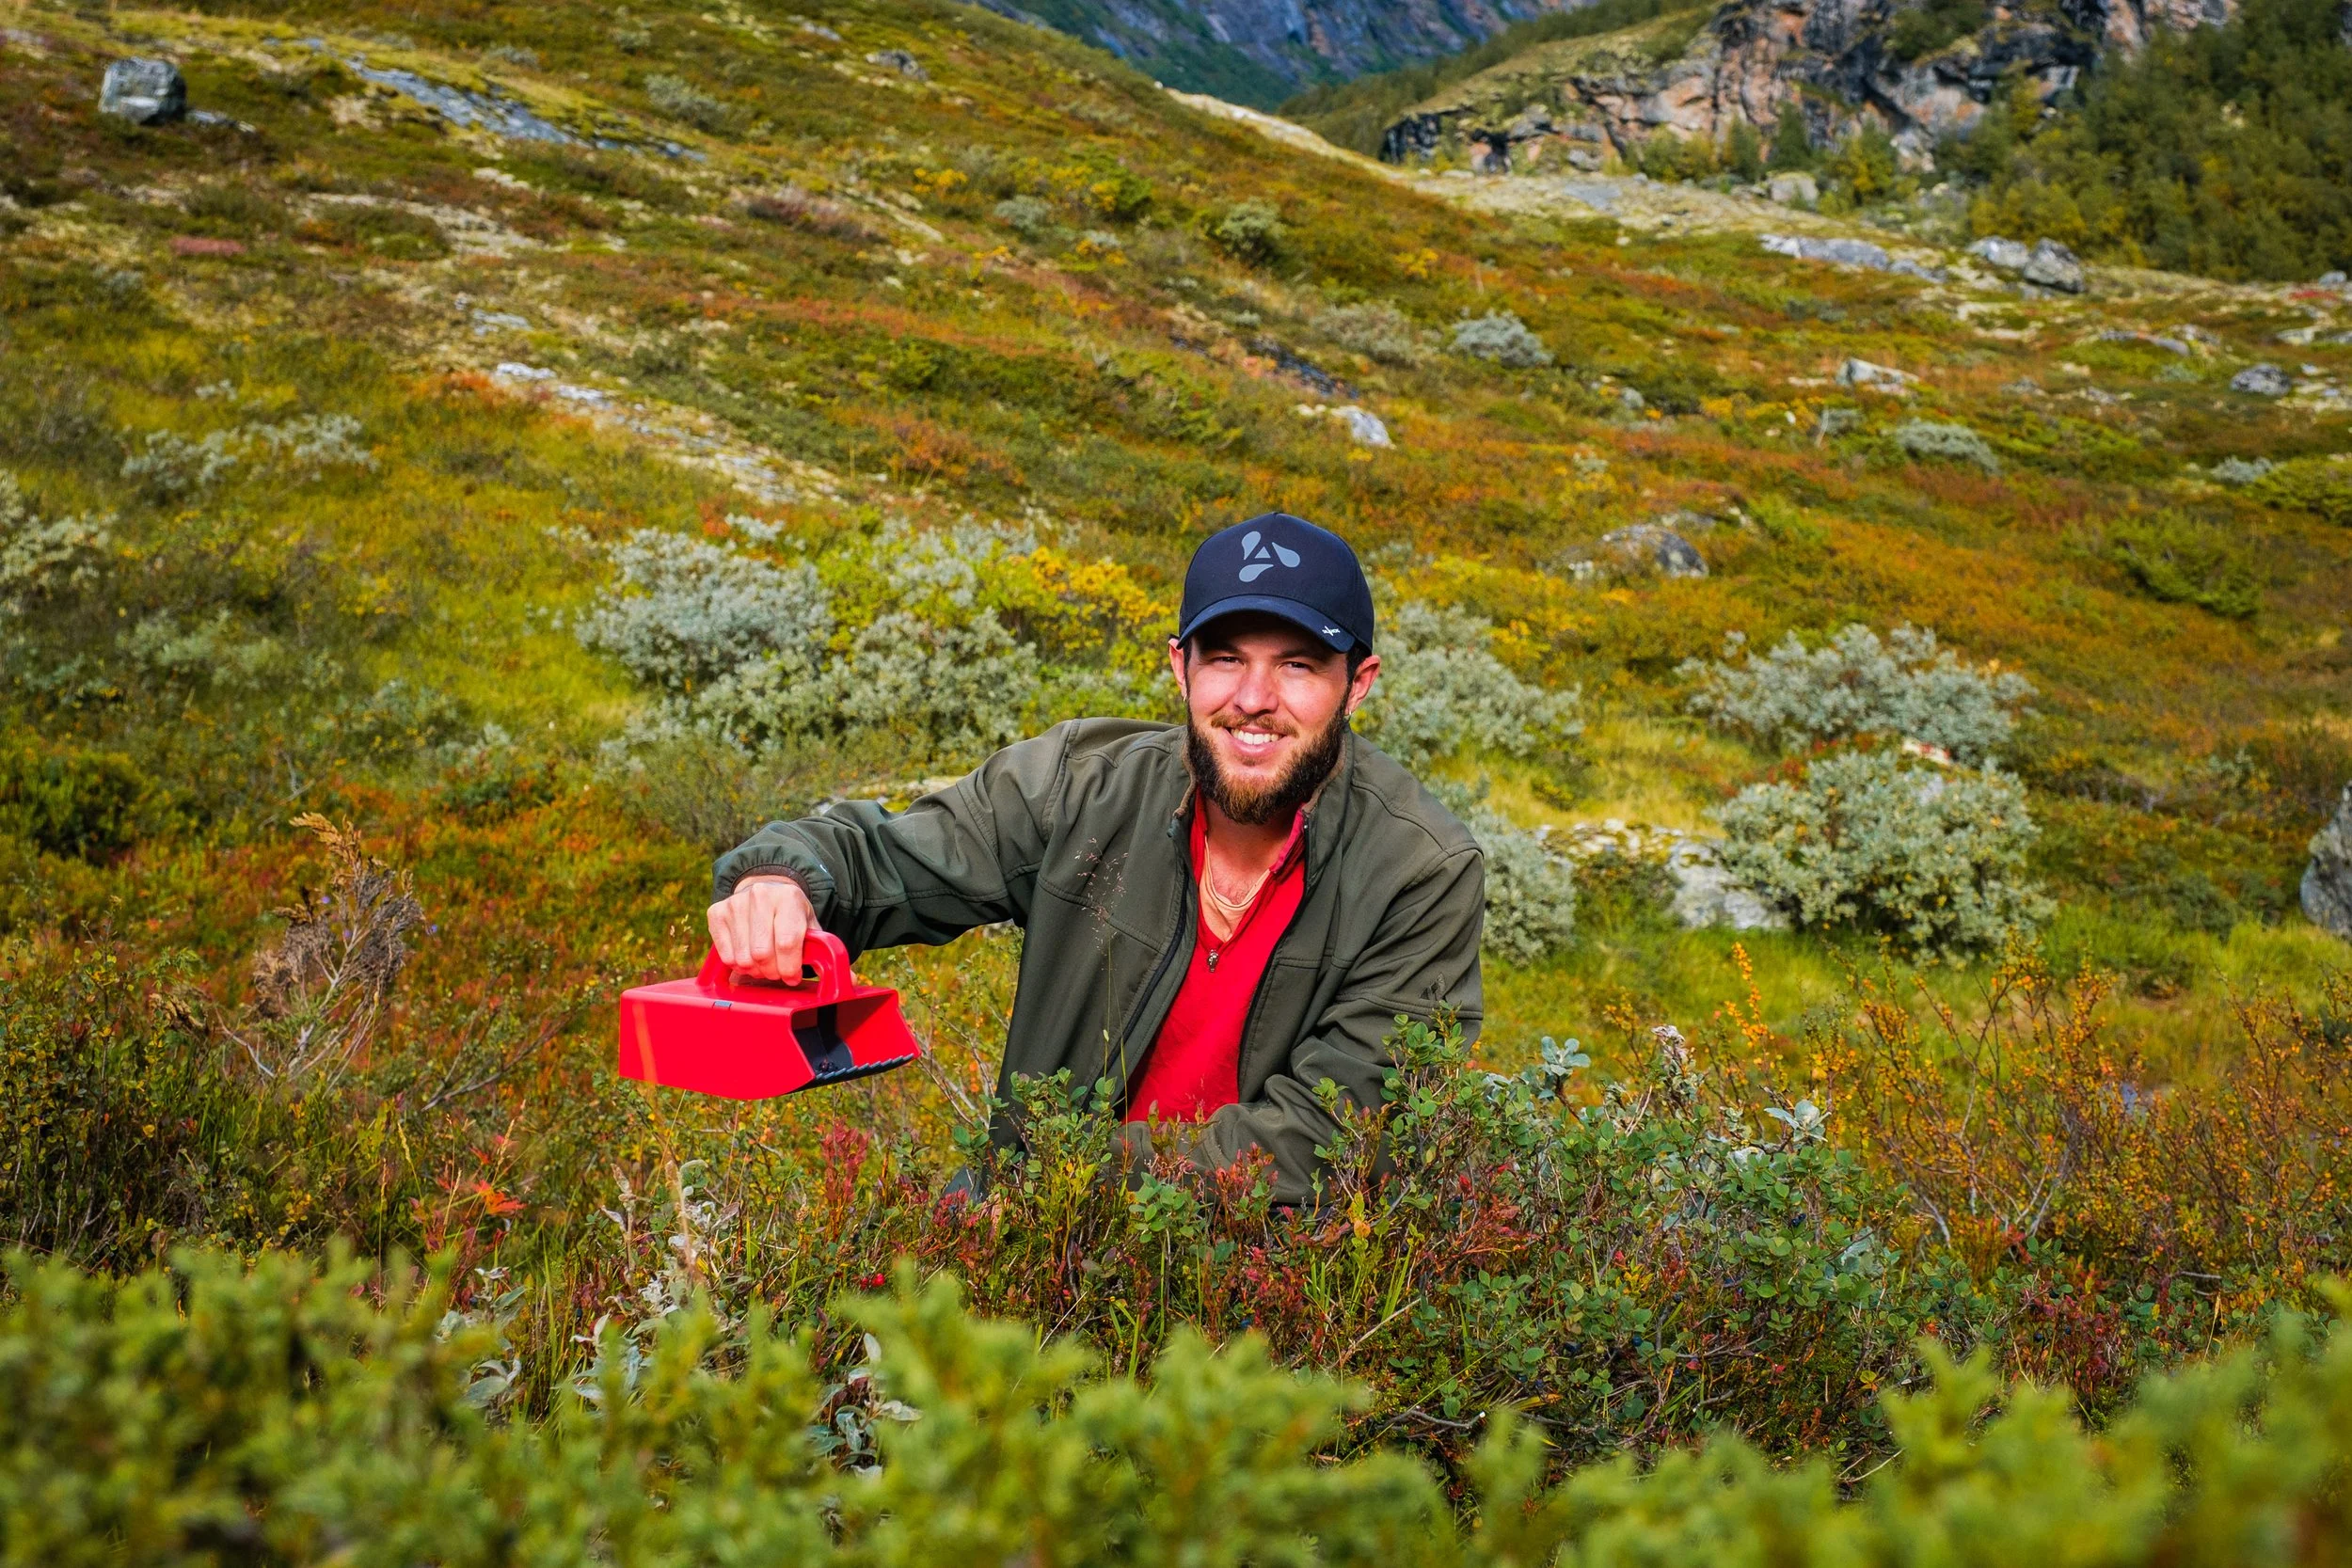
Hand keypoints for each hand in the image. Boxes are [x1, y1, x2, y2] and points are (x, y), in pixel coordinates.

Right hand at [706, 874, 821, 982]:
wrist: (766, 889)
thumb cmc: (790, 913)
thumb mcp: (808, 923)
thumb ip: (817, 946)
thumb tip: (834, 974)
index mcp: (788, 897)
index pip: (786, 943)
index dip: (789, 967)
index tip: (792, 977)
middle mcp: (760, 896)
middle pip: (762, 954)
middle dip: (772, 972)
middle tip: (777, 972)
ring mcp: (735, 903)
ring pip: (743, 959)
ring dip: (755, 971)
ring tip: (764, 964)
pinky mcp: (716, 913)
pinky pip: (726, 956)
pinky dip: (738, 965)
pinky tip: (748, 957)